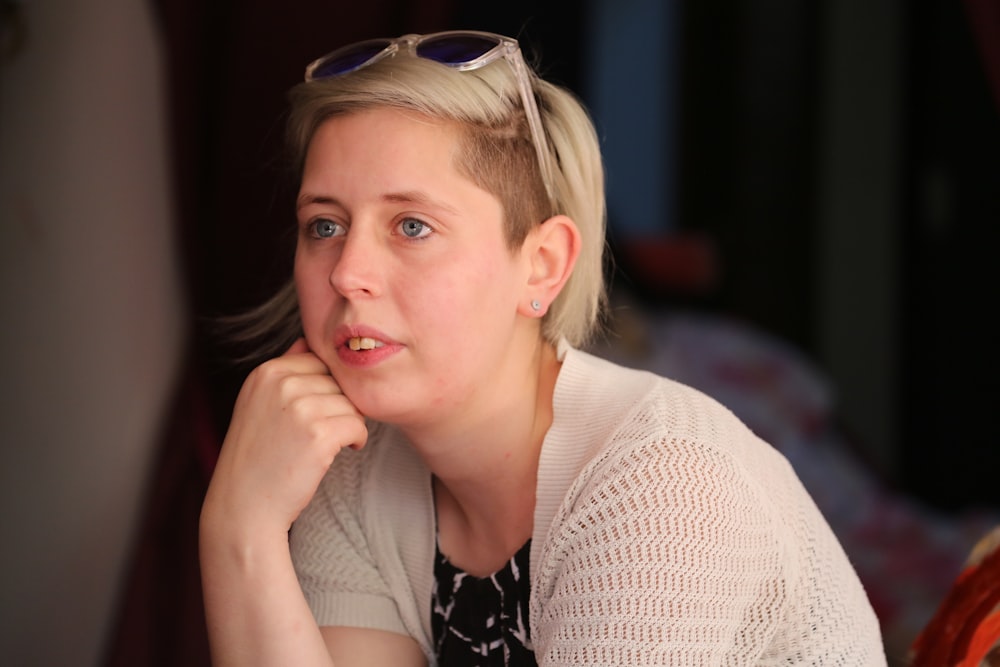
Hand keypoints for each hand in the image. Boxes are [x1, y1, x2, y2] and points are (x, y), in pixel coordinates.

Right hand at [203, 338, 367, 535]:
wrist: (244, 506)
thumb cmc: (257, 457)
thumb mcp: (258, 403)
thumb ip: (284, 370)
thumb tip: (307, 341)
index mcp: (266, 372)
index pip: (320, 362)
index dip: (326, 389)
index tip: (315, 413)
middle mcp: (281, 383)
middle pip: (338, 381)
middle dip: (338, 406)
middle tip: (322, 433)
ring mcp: (299, 407)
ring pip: (351, 403)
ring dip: (347, 424)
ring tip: (325, 445)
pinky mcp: (318, 433)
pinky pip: (359, 425)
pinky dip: (356, 440)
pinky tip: (340, 452)